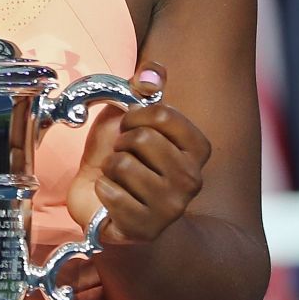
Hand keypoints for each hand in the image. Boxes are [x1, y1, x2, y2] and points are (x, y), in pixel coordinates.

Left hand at [67, 65, 209, 244]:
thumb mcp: (129, 119)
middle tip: (122, 156)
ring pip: (124, 164)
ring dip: (110, 168)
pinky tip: (111, 198)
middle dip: (120, 143)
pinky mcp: (146, 228)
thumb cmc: (121, 161)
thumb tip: (153, 71)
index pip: (163, 114)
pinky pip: (109, 191)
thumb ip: (143, 90)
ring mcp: (171, 207)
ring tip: (118, 178)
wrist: (104, 208)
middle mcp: (192, 180)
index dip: (135, 115)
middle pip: (142, 138)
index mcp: (197, 150)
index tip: (130, 126)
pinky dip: (101, 190)